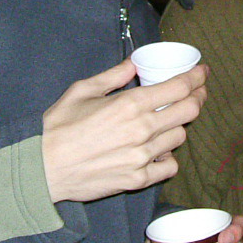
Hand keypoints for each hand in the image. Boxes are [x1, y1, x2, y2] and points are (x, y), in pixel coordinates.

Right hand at [42, 60, 207, 202]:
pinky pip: (170, 166)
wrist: (41, 169)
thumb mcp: (82, 91)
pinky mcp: (138, 179)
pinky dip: (168, 156)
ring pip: (180, 137)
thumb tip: (135, 63)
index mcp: (130, 104)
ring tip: (169, 121)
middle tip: (197, 92)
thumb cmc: (58, 127)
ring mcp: (142, 156)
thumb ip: (114, 76)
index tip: (202, 73)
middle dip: (198, 97)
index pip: (179, 87)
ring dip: (178, 126)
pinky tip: (159, 149)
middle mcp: (142, 130)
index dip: (197, 77)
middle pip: (189, 110)